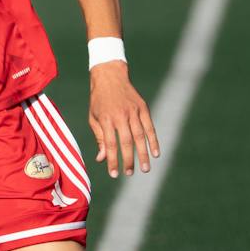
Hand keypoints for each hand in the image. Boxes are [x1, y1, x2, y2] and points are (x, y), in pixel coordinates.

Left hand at [87, 63, 160, 177]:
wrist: (110, 76)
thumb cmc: (99, 100)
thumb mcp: (94, 118)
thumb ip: (99, 138)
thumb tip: (102, 158)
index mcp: (106, 119)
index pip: (110, 144)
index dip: (112, 160)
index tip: (114, 174)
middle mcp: (120, 115)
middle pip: (126, 142)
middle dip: (128, 160)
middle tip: (130, 173)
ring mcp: (133, 111)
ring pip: (140, 136)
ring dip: (143, 153)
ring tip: (145, 168)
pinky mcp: (143, 107)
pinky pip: (149, 126)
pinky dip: (153, 140)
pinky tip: (156, 153)